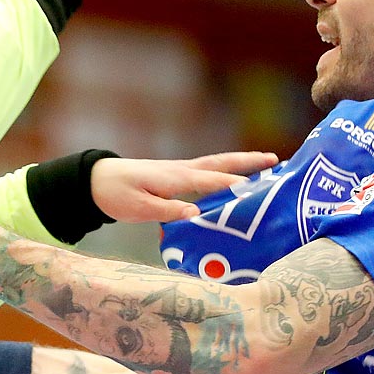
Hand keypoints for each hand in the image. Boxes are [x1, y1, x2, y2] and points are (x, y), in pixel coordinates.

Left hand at [92, 151, 278, 223]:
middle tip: (276, 160)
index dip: (236, 185)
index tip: (261, 189)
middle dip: (249, 162)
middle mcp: (182, 170)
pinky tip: (235, 180)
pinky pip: (207, 173)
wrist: (97, 181)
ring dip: (241, 164)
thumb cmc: (116, 194)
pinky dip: (225, 172)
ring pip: (216, 165)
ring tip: (266, 165)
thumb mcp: (139, 208)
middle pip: (221, 163)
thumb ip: (167, 210)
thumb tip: (196, 213)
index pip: (212, 181)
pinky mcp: (176, 176)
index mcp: (175, 178)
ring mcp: (180, 171)